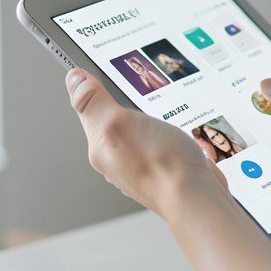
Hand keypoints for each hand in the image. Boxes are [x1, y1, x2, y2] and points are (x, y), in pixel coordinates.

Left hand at [65, 70, 228, 215]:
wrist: (197, 199)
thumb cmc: (161, 165)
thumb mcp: (119, 123)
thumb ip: (95, 102)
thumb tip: (73, 80)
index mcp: (101, 147)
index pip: (88, 109)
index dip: (93, 87)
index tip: (100, 71)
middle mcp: (117, 160)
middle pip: (114, 121)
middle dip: (125, 104)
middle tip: (136, 90)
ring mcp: (142, 166)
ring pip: (139, 132)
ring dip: (149, 120)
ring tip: (160, 113)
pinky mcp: (165, 168)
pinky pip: (161, 143)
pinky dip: (168, 135)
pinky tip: (178, 133)